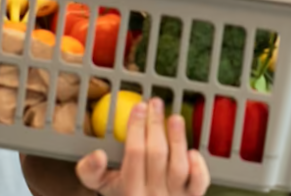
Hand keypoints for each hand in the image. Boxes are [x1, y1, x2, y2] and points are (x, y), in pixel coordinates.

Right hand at [75, 98, 209, 195]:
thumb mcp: (101, 186)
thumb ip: (90, 172)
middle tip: (155, 103)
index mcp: (129, 191)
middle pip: (156, 156)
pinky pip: (199, 184)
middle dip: (155, 125)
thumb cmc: (124, 193)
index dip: (136, 128)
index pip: (134, 155)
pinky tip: (193, 151)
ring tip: (174, 118)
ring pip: (178, 167)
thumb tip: (97, 154)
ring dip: (177, 139)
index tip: (139, 107)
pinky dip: (198, 167)